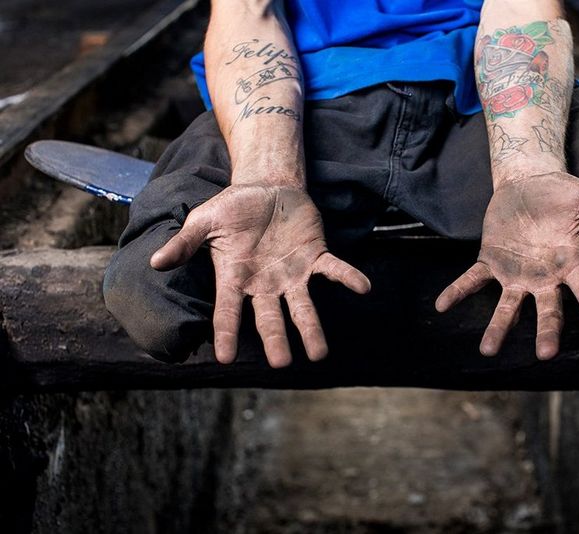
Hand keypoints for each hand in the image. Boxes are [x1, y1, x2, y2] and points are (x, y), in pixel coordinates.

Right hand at [150, 184, 370, 365]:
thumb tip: (155, 263)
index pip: (229, 310)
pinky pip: (334, 269)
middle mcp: (265, 284)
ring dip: (312, 328)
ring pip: (303, 306)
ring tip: (320, 354)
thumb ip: (184, 243)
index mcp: (235, 278)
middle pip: (270, 317)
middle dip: (276, 339)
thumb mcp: (204, 221)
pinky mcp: (315, 256)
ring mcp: (292, 274)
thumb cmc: (233, 209)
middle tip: (281, 363)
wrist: (266, 187)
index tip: (225, 358)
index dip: (227, 332)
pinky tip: (363, 287)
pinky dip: (348, 278)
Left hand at [436, 172, 578, 358]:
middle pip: (548, 309)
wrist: (530, 181)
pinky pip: (472, 280)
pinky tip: (442, 305)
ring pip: (508, 306)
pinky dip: (457, 292)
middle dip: (547, 331)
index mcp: (571, 263)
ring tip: (488, 349)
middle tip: (545, 354)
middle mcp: (544, 277)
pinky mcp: (490, 261)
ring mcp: (516, 273)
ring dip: (499, 327)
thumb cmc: (564, 193)